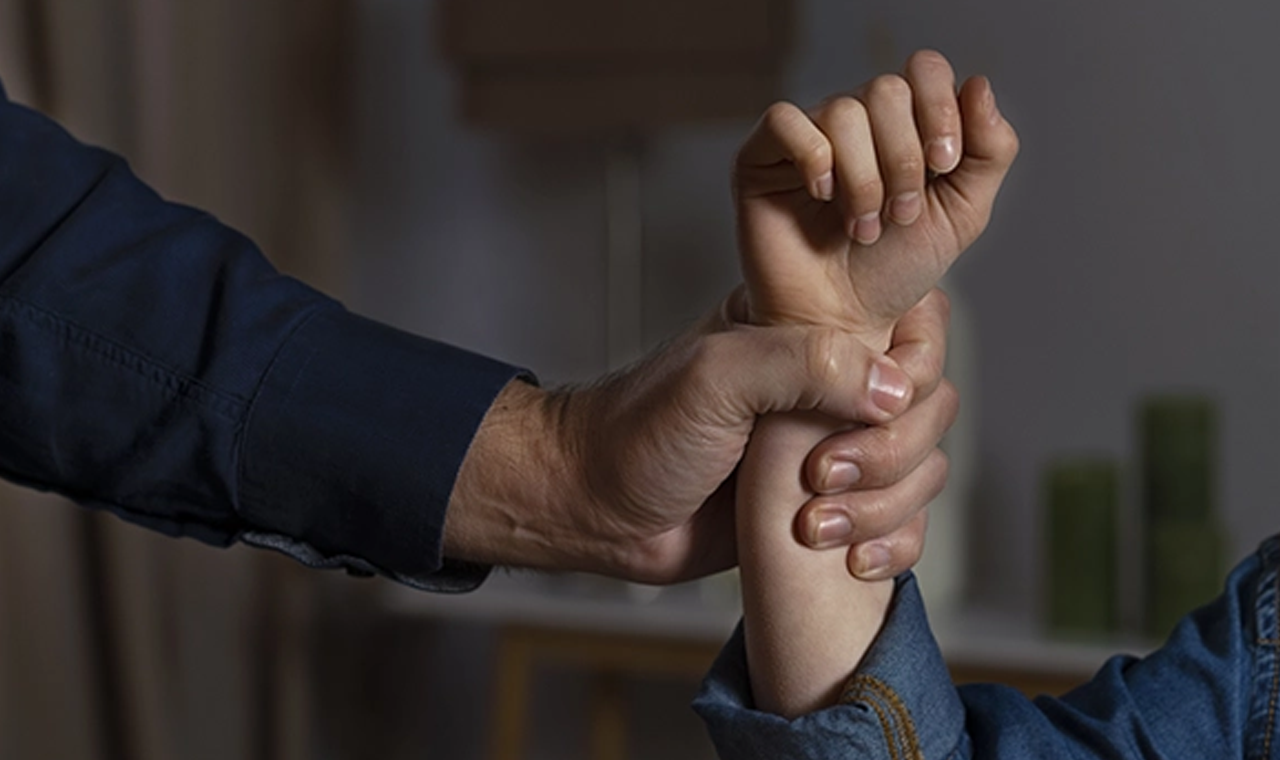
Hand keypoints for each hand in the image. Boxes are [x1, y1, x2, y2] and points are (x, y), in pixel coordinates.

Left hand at [442, 290, 921, 584]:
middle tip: (821, 475)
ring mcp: (833, 447)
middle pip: (929, 405)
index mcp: (809, 330)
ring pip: (922, 468)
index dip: (912, 369)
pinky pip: (901, 522)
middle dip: (890, 452)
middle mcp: (830, 384)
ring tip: (813, 525)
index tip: (870, 407)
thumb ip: (804, 363)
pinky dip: (894, 544)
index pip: (914, 326)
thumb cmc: (639, 432)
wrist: (596, 509)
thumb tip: (893, 389)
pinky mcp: (830, 507)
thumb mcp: (715, 376)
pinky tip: (852, 559)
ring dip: (885, 505)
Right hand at [734, 50, 1018, 348]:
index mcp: (904, 124)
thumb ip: (989, 151)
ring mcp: (808, 136)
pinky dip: (814, 159)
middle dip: (903, 159)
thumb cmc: (892, 272)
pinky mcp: (762, 156)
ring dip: (864, 179)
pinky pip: (785, 121)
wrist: (841, 322)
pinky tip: (821, 197)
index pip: (924, 71)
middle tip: (899, 215)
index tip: (943, 165)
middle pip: (886, 90)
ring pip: (843, 111)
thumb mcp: (962, 214)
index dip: (940, 109)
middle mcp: (856, 122)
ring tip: (862, 226)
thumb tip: (979, 84)